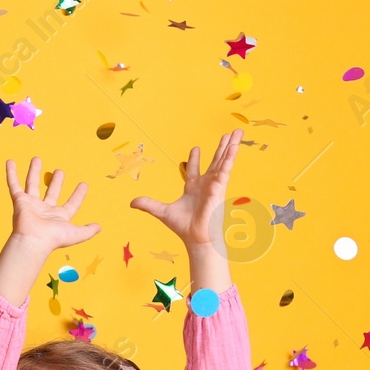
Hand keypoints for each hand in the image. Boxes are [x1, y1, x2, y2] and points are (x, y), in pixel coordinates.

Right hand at [6, 157, 99, 251]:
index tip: (84, 184)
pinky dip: (11, 173)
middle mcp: (45, 210)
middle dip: (56, 181)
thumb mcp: (76, 234)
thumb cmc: (53, 238)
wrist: (33, 240)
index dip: (78, 195)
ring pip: (32, 184)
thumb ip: (88, 231)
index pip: (72, 203)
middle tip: (60, 171)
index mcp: (59, 216)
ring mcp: (31, 204)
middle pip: (51, 192)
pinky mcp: (19, 201)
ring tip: (37, 159)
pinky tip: (10, 162)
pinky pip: (14, 184)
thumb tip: (99, 227)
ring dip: (34, 171)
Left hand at [130, 129, 242, 248]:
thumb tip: (131, 202)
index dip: (194, 159)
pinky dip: (229, 158)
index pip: (193, 170)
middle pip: (215, 161)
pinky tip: (234, 146)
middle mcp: (205, 184)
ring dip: (230, 146)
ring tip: (237, 131)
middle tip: (229, 133)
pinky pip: (225, 169)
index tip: (195, 148)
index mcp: (192, 188)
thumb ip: (148, 204)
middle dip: (221, 147)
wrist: (196, 237)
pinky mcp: (219, 188)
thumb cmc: (183, 227)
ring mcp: (214, 184)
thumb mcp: (162, 212)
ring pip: (223, 161)